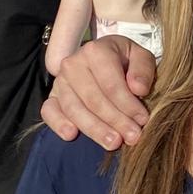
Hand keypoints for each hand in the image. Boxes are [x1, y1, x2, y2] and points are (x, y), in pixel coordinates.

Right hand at [41, 35, 156, 149]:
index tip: (143, 120)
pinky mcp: (52, 96)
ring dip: (94, 129)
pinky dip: (58, 123)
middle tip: (132, 137)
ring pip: (74, 109)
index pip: (111, 84)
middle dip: (115, 121)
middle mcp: (73, 64)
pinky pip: (49, 111)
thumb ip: (143, 71)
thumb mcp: (141, 58)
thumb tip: (139, 89)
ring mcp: (59, 81)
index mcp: (96, 51)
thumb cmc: (126, 61)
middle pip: (94, 99)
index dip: (128, 105)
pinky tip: (72, 135)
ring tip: (113, 143)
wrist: (105, 59)